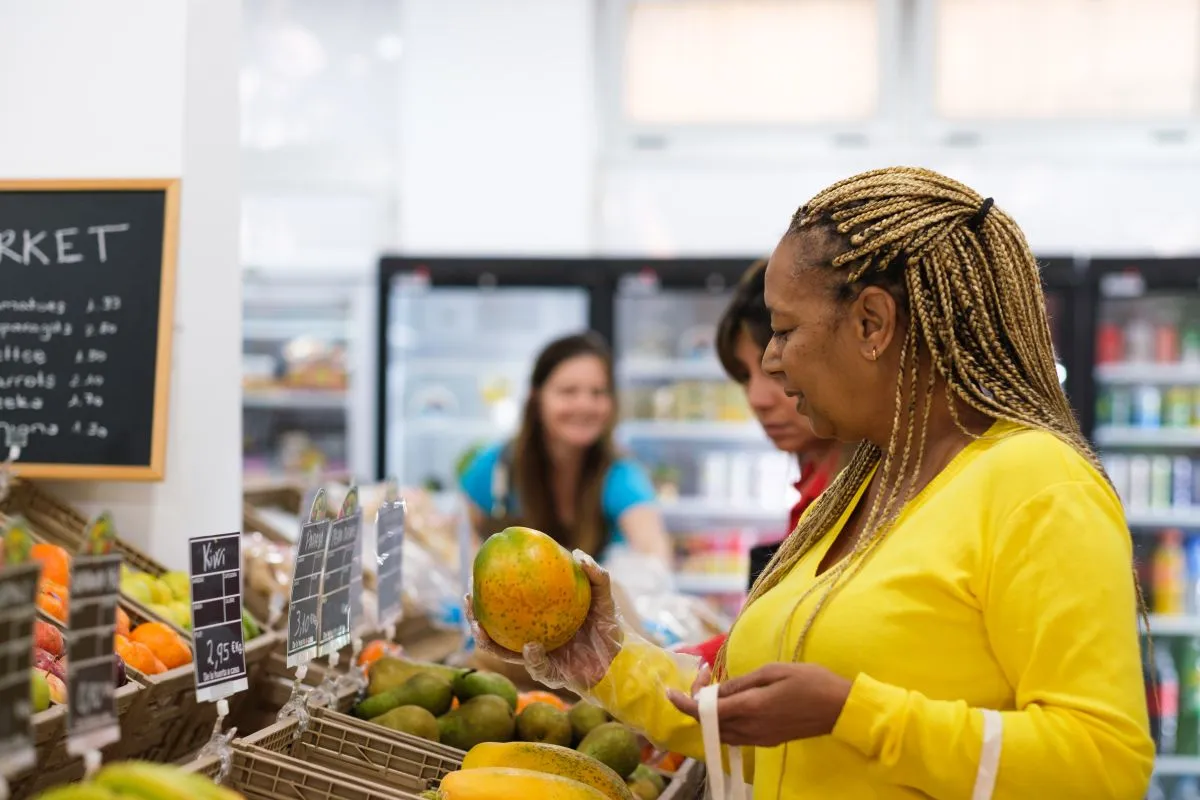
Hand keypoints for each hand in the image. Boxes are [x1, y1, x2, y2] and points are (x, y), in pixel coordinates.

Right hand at [465, 550, 624, 692]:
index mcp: (538, 619)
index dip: (488, 593)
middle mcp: (531, 637)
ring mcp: (538, 657)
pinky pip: (536, 666)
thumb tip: (576, 553)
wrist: (623, 660)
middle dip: (474, 617)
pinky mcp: (550, 675)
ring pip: (504, 651)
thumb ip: (596, 575)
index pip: (507, 605)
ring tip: (479, 629)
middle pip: (494, 629)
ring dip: (488, 642)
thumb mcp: (604, 597)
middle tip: (467, 600)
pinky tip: (531, 646)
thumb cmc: (610, 627)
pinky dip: (532, 657)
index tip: (476, 576)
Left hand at [666, 663, 852, 747]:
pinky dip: (725, 719)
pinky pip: (736, 734)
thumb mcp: (773, 671)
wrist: (840, 709)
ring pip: (721, 731)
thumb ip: (740, 683)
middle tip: (704, 675)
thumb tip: (716, 691)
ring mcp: (759, 738)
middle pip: (709, 723)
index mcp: (750, 708)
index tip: (669, 691)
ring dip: (711, 711)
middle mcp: (750, 728)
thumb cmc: (810, 682)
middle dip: (698, 701)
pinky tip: (732, 700)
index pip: (705, 711)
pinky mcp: (766, 741)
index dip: (683, 703)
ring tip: (716, 685)